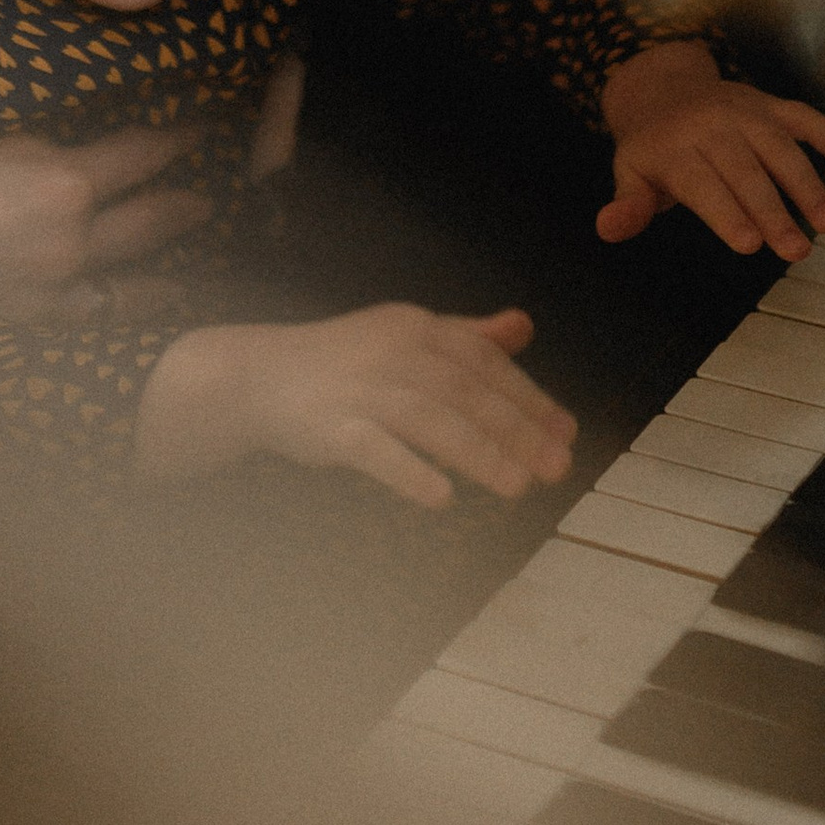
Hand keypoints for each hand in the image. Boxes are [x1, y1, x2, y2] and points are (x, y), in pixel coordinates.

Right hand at [0, 127, 213, 316]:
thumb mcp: (2, 146)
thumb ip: (56, 147)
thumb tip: (97, 143)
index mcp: (67, 185)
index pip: (141, 153)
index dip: (177, 138)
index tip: (203, 127)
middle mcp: (76, 240)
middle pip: (149, 218)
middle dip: (185, 201)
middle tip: (213, 192)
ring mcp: (63, 287)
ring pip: (136, 278)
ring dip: (169, 258)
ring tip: (192, 249)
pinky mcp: (43, 320)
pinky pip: (102, 316)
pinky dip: (135, 307)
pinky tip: (163, 301)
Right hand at [134, 304, 577, 510]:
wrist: (258, 376)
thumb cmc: (344, 361)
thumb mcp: (405, 336)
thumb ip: (465, 336)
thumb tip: (524, 326)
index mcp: (415, 327)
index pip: (482, 361)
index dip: (528, 396)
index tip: (566, 431)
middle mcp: (392, 352)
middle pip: (464, 391)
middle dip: (515, 430)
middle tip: (556, 467)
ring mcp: (359, 389)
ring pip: (428, 420)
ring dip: (477, 453)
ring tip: (517, 487)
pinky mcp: (329, 427)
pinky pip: (374, 450)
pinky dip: (409, 471)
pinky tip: (442, 498)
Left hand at [599, 37, 824, 260]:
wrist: (662, 85)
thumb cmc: (651, 147)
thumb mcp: (629, 173)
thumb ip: (628, 204)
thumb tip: (607, 228)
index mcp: (674, 148)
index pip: (704, 184)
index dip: (727, 214)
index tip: (750, 245)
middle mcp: (713, 125)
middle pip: (746, 171)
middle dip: (773, 211)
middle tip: (797, 251)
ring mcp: (747, 111)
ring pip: (781, 148)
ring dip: (808, 185)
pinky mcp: (772, 105)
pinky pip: (808, 119)